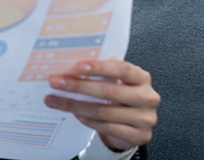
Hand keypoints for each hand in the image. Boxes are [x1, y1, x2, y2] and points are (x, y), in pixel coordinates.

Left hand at [44, 60, 159, 151]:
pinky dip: (88, 120)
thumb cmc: (119, 97)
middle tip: (56, 82)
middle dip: (78, 86)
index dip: (99, 68)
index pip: (121, 69)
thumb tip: (67, 67)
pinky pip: (107, 127)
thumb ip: (99, 73)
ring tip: (56, 100)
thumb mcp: (115, 81)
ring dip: (76, 105)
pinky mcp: (139, 136)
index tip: (77, 67)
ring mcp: (145, 118)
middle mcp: (147, 97)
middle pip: (109, 91)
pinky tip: (76, 114)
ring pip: (104, 111)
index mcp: (141, 78)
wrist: (132, 124)